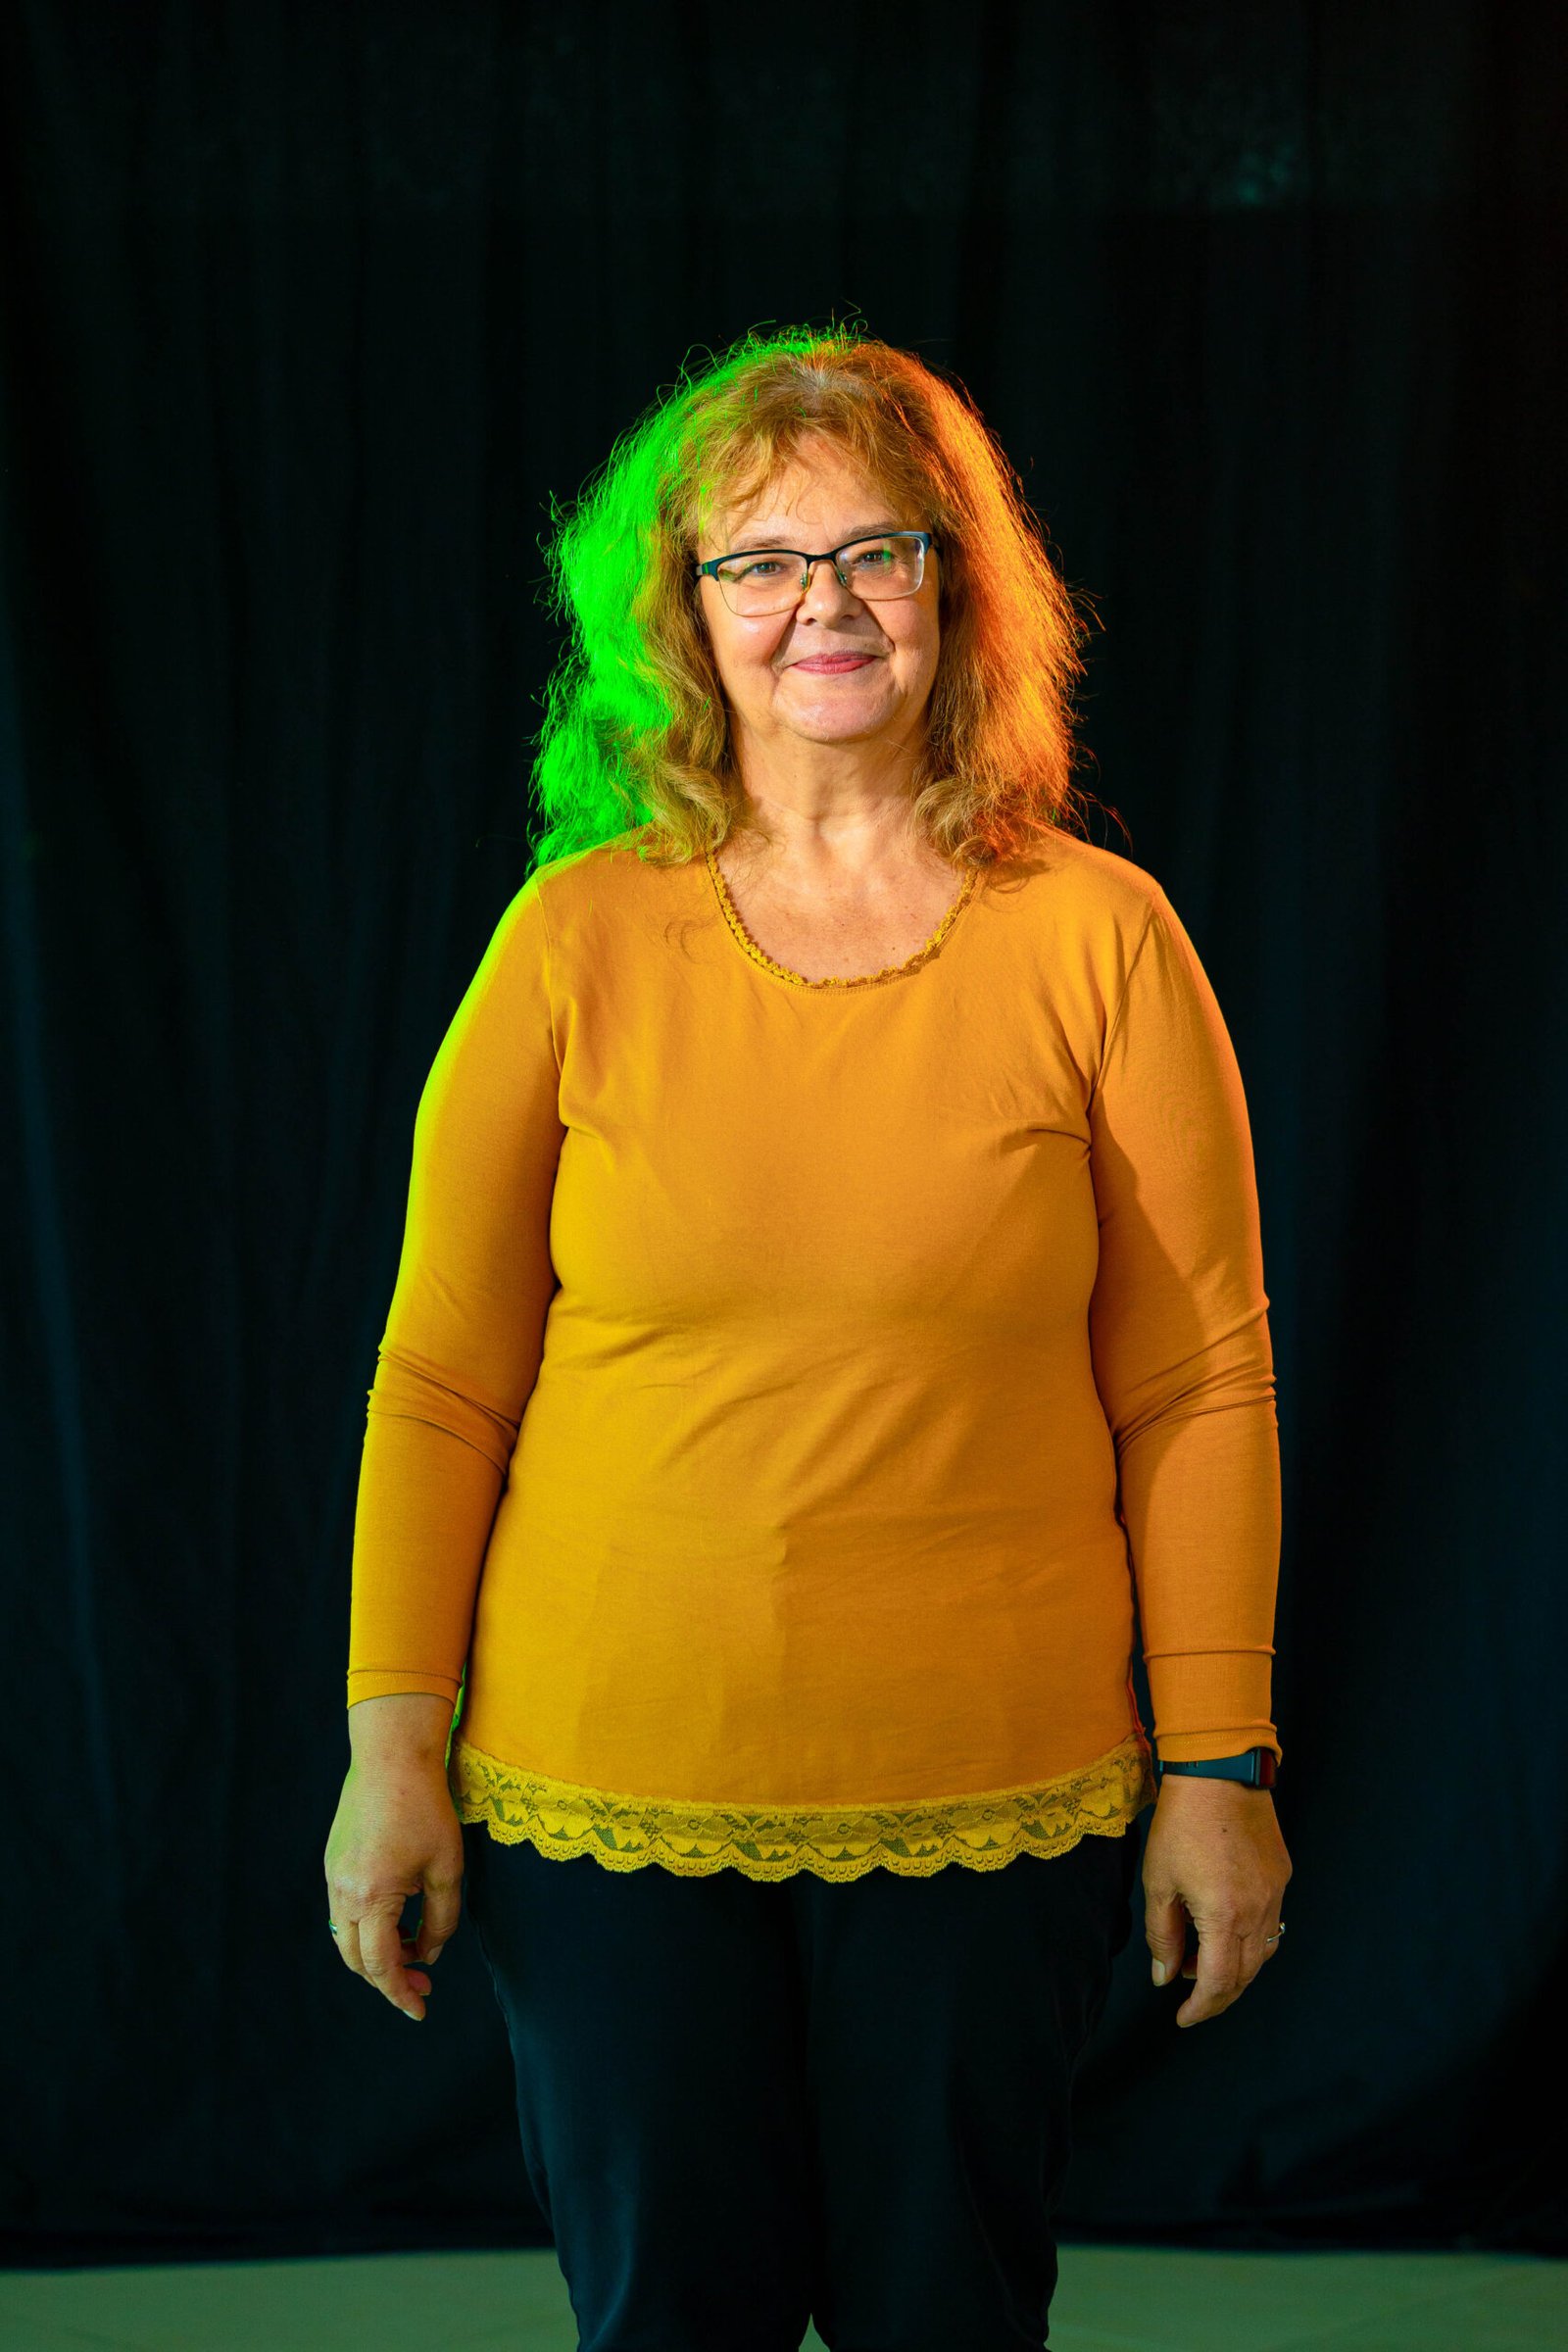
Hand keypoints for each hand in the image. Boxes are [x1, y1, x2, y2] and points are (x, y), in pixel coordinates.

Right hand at [323, 1751, 464, 2019]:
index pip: (381, 1966)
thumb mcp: (447, 1867)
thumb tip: (429, 1955)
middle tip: (423, 1983)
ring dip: (376, 1953)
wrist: (391, 1757)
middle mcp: (343, 1892)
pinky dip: (366, 1928)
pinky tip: (396, 1919)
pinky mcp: (332, 1861)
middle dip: (389, 1979)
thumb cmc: (425, 1808)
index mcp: (372, 1897)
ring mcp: (332, 1876)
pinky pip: (343, 1911)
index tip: (420, 2011)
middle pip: (357, 1959)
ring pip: (346, 1937)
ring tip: (413, 1948)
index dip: (401, 1993)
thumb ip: (441, 1920)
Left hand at [1142, 1774, 1291, 2027]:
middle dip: (1217, 1993)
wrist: (1220, 1772)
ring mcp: (1275, 1893)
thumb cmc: (1182, 1822)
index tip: (1183, 2018)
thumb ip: (1163, 1935)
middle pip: (1244, 1975)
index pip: (1218, 1983)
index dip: (1201, 2007)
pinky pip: (1271, 1923)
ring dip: (1234, 1968)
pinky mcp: (1282, 1875)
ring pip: (1262, 1952)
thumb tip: (1164, 1975)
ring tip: (1200, 1960)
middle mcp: (1258, 1911)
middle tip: (1189, 1995)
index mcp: (1225, 1917)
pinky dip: (1249, 1940)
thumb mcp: (1158, 1880)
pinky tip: (1224, 1930)